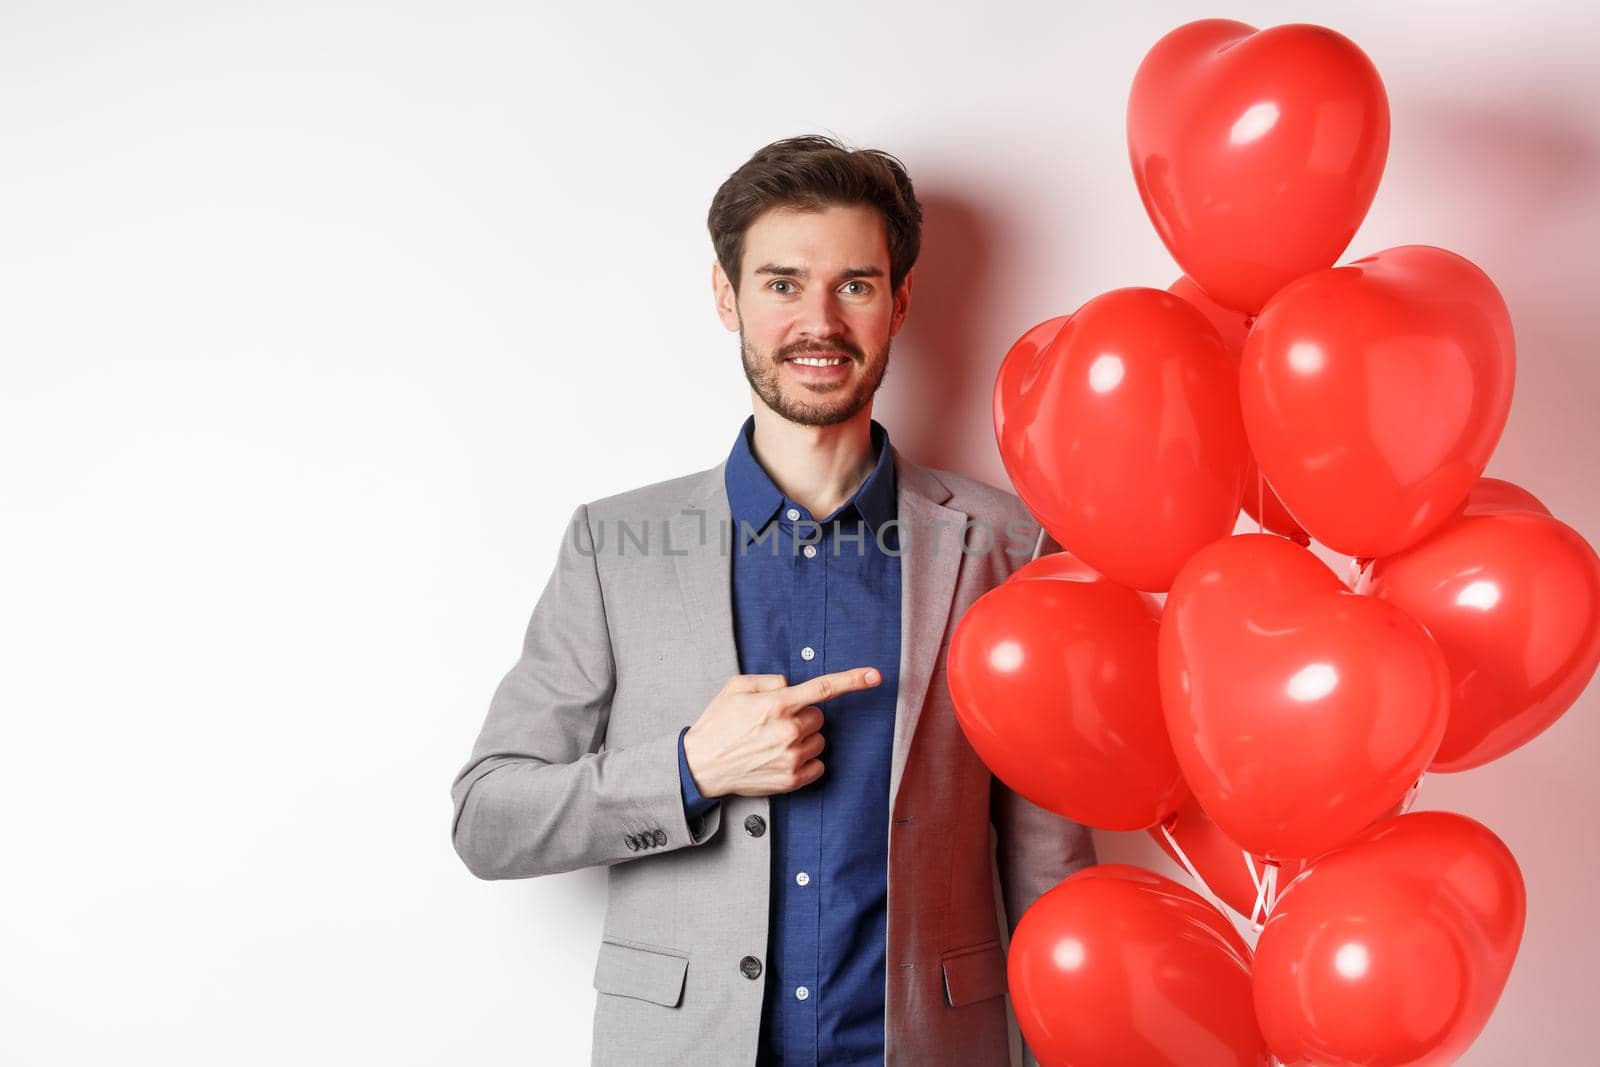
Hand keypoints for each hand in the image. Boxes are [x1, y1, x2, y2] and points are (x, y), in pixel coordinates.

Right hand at [681, 667, 881, 797]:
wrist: (701, 765)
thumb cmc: (718, 724)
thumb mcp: (736, 688)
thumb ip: (769, 681)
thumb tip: (791, 687)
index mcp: (777, 704)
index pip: (824, 688)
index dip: (853, 680)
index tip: (876, 676)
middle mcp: (789, 731)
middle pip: (819, 718)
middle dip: (802, 717)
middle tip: (774, 724)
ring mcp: (791, 757)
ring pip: (819, 741)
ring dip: (803, 740)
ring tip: (772, 743)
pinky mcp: (791, 780)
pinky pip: (818, 765)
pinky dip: (806, 762)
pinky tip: (781, 759)